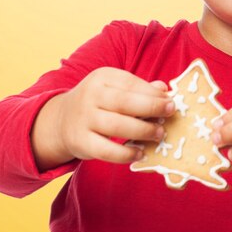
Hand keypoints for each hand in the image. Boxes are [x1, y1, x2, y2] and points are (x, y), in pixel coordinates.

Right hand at [31, 67, 174, 169]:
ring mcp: (84, 119)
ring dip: (142, 131)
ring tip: (159, 134)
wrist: (62, 119)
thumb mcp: (114, 87)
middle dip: (151, 108)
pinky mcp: (81, 141)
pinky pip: (106, 150)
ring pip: (117, 126)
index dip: (153, 93)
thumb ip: (139, 89)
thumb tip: (164, 90)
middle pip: (125, 103)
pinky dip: (126, 154)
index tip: (170, 101)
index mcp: (102, 77)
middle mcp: (91, 95)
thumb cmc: (99, 102)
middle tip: (170, 114)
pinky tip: (140, 153)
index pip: (130, 83)